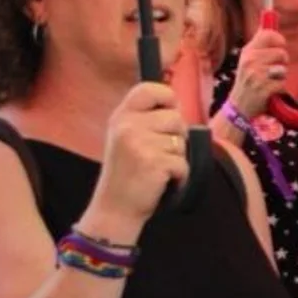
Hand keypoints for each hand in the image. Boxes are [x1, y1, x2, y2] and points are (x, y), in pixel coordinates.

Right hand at [87, 81, 189, 226]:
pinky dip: (180, 176)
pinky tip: (162, 182)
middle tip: (158, 153)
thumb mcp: (126, 138)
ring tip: (157, 169)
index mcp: (121, 116)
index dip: (167, 97)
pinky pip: (183, 163)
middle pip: (175, 117)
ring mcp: (140, 143)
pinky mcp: (154, 162)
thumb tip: (176, 104)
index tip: (169, 110)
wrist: (115, 209)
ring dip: (177, 158)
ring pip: (181, 141)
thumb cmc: (126, 174)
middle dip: (176, 136)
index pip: (149, 88)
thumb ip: (145, 119)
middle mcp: (128, 126)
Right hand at [230, 24, 289, 114]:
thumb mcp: (248, 58)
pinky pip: (282, 83)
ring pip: (283, 68)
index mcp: (247, 51)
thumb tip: (269, 15)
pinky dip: (279, 88)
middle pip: (281, 52)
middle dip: (283, 61)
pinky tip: (269, 90)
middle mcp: (250, 61)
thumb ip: (260, 40)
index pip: (268, 35)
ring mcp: (256, 75)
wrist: (239, 106)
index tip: (280, 45)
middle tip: (273, 69)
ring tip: (269, 80)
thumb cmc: (248, 80)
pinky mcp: (263, 89)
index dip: (278, 39)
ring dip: (281, 76)